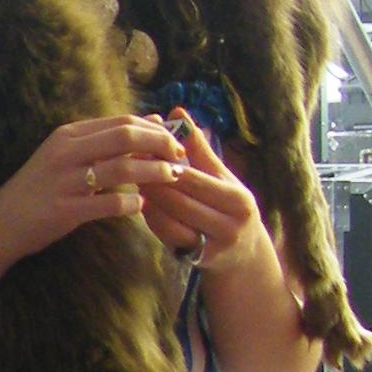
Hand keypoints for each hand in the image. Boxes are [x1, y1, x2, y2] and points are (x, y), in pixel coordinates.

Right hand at [0, 116, 185, 261]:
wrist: (2, 222)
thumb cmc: (41, 187)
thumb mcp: (69, 154)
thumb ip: (107, 139)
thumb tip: (153, 119)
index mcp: (69, 134)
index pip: (122, 121)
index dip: (155, 129)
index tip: (175, 140)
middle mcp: (66, 152)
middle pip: (125, 137)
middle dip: (160, 144)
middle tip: (179, 157)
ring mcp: (64, 181)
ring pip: (121, 169)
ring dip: (154, 173)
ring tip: (172, 178)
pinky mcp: (64, 209)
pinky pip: (108, 204)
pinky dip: (131, 205)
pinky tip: (142, 207)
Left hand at [138, 110, 261, 274]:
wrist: (244, 254)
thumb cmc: (228, 205)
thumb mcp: (221, 177)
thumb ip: (198, 147)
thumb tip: (177, 111)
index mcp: (238, 199)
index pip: (194, 178)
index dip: (166, 163)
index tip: (142, 148)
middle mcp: (230, 225)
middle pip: (180, 200)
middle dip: (152, 181)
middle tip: (128, 164)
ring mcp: (213, 246)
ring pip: (171, 220)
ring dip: (149, 200)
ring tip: (132, 181)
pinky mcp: (197, 260)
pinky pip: (168, 237)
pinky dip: (153, 218)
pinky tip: (142, 204)